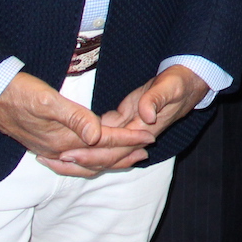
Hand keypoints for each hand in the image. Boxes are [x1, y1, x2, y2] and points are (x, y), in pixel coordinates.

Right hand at [0, 72, 154, 177]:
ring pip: (86, 161)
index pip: (104, 142)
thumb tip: (97, 136)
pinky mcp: (43, 143)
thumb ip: (75, 118)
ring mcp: (49, 149)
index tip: (150, 136)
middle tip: (148, 147)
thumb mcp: (48, 101)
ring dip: (109, 157)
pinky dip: (90, 157)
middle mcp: (57, 149)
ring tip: (129, 152)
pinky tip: (95, 150)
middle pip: (98, 158)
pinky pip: (74, 158)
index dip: (129, 139)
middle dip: (124, 153)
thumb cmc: (19, 93)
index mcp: (63, 139)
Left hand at [56, 66, 213, 171]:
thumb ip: (157, 99)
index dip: (90, 154)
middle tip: (50, 160)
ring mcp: (129, 128)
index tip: (68, 155)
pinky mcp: (125, 118)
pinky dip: (87, 141)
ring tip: (53, 157)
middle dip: (78, 160)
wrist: (191, 81)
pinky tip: (70, 141)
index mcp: (143, 129)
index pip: (113, 149)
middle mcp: (134, 134)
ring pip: (102, 149)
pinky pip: (104, 135)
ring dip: (80, 155)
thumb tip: (145, 116)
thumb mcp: (171, 87)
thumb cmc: (181, 81)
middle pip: (104, 155)